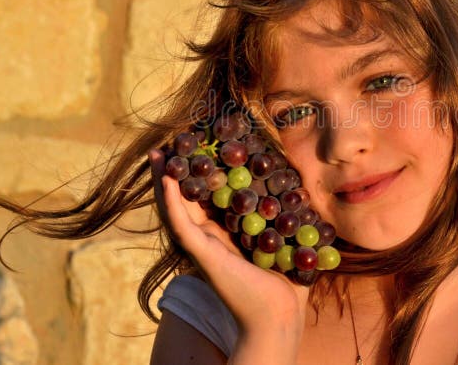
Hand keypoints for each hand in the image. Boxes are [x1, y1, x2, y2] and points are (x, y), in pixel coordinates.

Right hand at [149, 149, 308, 361]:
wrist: (279, 314)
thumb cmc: (286, 280)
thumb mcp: (282, 236)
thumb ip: (284, 215)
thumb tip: (301, 186)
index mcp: (225, 233)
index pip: (206, 197)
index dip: (198, 173)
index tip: (197, 146)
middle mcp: (209, 237)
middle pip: (185, 198)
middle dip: (175, 171)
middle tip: (166, 144)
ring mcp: (203, 246)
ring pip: (176, 208)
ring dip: (164, 180)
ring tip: (157, 155)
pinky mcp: (202, 255)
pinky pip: (182, 225)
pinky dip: (172, 202)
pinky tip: (166, 180)